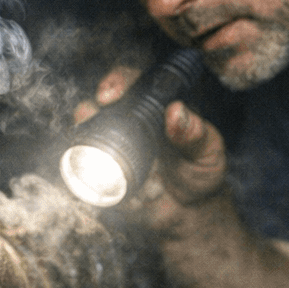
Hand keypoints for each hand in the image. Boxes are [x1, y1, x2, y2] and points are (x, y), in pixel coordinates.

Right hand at [74, 66, 227, 213]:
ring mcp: (116, 139)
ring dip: (82, 122)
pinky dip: (80, 157)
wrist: (187, 210)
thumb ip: (196, 135)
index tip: (113, 92)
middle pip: (106, 96)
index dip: (120, 78)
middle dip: (95, 100)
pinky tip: (85, 162)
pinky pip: (84, 157)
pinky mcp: (105, 165)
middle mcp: (134, 115)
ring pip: (89, 121)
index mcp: (161, 102)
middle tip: (97, 110)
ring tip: (84, 130)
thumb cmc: (201, 172)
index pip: (137, 78)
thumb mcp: (208, 153)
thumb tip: (176, 111)